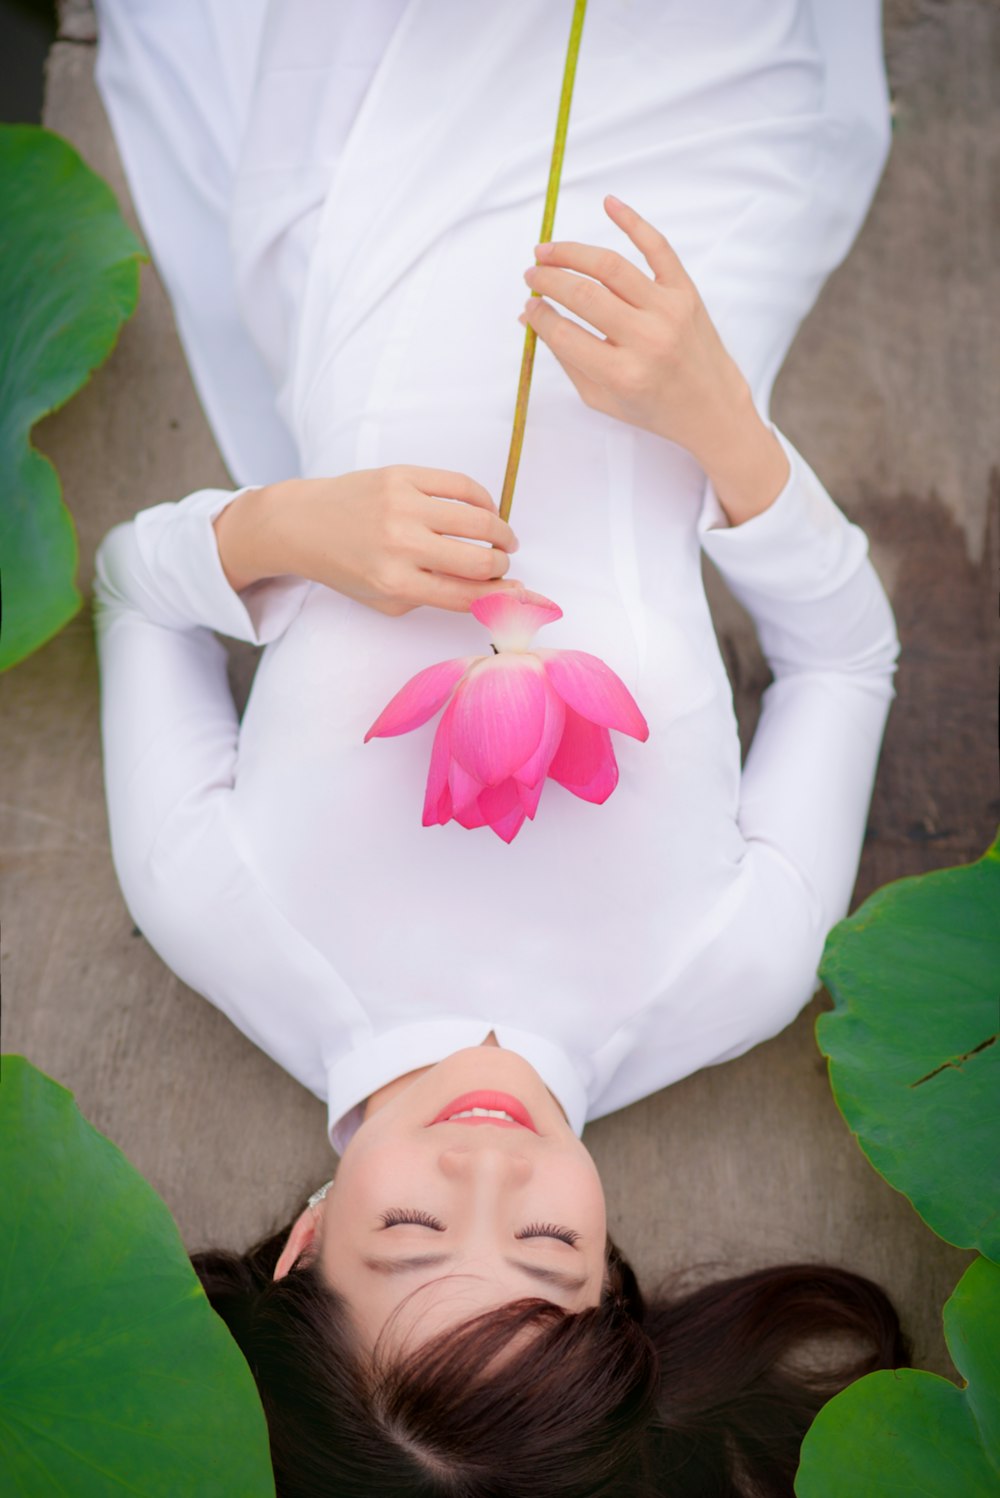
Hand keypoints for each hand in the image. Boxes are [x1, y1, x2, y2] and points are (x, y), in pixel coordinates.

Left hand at [214, 464, 520, 615]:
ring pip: (478, 520)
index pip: (466, 595)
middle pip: (479, 561)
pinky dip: (483, 500)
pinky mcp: (402, 475)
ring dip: (501, 532)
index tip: (516, 592)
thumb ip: (434, 597)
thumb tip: (489, 589)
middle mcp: (401, 545)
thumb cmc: (346, 566)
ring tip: (504, 539)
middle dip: (501, 566)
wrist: (303, 524)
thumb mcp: (386, 599)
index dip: (500, 596)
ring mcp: (402, 506)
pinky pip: (461, 485)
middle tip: (503, 564)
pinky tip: (486, 510)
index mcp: (396, 583)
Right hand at [521, 195, 753, 466]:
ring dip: (572, 253)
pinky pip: (658, 247)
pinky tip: (608, 203)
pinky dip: (632, 221)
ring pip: (611, 267)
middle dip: (548, 281)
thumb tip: (531, 318)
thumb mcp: (602, 399)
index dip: (540, 316)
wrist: (712, 407)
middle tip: (531, 274)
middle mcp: (646, 340)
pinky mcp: (685, 292)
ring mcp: (668, 311)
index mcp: (622, 374)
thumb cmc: (653, 407)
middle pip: (584, 295)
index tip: (527, 305)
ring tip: (546, 250)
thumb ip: (566, 359)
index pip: (566, 334)